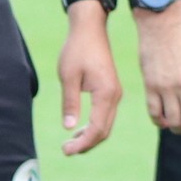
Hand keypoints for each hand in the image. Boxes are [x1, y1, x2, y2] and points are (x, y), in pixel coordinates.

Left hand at [58, 5, 119, 154]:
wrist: (90, 29)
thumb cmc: (77, 49)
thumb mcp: (68, 75)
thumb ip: (70, 102)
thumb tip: (69, 127)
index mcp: (106, 93)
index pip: (97, 129)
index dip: (82, 143)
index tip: (66, 150)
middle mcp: (114, 96)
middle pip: (104, 131)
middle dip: (86, 144)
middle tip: (66, 150)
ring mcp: (115, 94)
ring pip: (106, 125)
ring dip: (90, 137)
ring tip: (70, 143)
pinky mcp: (111, 91)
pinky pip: (105, 116)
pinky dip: (94, 126)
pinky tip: (79, 129)